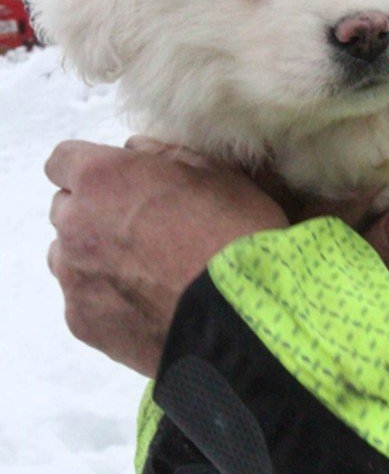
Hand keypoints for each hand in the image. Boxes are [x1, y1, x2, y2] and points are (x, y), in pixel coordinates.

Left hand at [46, 138, 287, 375]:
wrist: (241, 315)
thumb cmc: (235, 234)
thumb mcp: (216, 174)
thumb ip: (165, 155)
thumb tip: (136, 151)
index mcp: (102, 178)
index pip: (62, 161)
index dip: (91, 171)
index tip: (118, 183)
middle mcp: (75, 224)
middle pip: (65, 210)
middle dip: (95, 214)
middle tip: (143, 230)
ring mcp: (73, 278)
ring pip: (68, 258)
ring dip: (94, 258)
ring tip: (144, 273)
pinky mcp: (82, 323)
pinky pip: (83, 302)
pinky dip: (107, 301)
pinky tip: (148, 307)